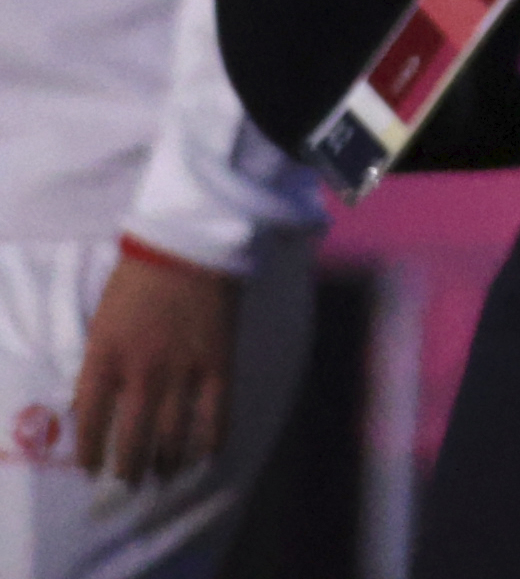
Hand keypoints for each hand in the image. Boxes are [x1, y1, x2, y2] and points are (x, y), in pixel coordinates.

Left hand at [67, 243, 236, 485]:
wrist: (191, 246)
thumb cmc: (138, 278)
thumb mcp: (103, 320)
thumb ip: (100, 361)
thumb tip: (96, 400)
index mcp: (105, 357)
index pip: (89, 419)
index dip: (89, 450)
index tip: (91, 469)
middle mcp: (141, 372)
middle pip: (131, 437)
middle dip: (128, 469)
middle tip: (128, 486)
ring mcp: (182, 370)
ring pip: (172, 433)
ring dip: (166, 462)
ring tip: (163, 478)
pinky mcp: (217, 363)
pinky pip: (215, 412)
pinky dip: (211, 439)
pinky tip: (206, 457)